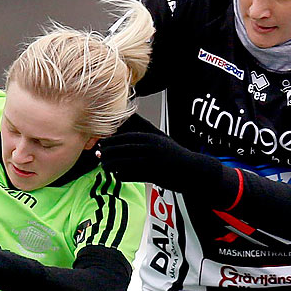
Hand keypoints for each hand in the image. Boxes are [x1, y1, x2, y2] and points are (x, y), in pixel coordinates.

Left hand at [96, 131, 218, 191]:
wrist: (191, 170)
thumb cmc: (174, 153)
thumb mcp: (160, 136)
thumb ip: (144, 126)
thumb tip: (130, 114)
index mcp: (151, 138)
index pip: (126, 137)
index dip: (111, 140)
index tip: (101, 143)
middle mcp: (150, 149)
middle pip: (122, 149)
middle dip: (108, 152)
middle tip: (98, 154)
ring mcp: (151, 163)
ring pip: (124, 163)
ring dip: (112, 165)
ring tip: (105, 166)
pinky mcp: (152, 176)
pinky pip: (132, 175)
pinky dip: (122, 175)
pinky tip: (117, 175)